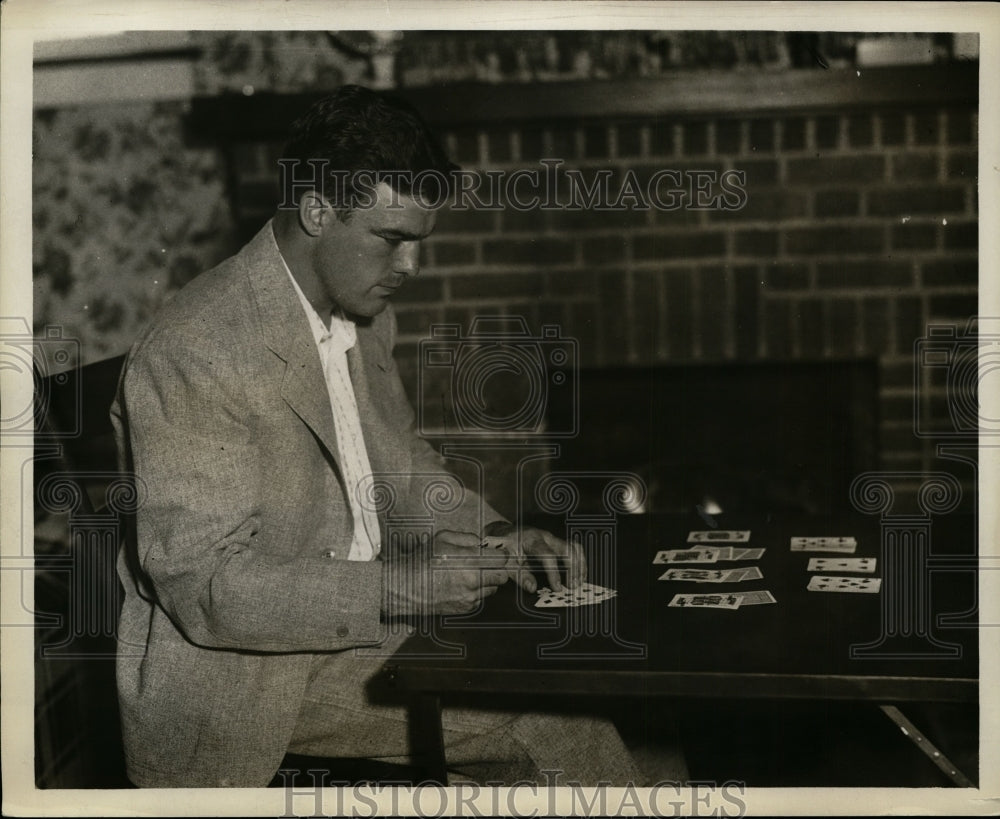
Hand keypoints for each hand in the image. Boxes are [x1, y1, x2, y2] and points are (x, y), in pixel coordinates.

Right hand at [382, 530, 510, 616]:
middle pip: (503, 576)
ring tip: (471, 575)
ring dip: (487, 581)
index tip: (497, 553)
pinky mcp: (466, 608)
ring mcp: (470, 597)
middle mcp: (473, 581)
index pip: (502, 559)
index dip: (501, 554)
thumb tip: (482, 544)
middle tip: (487, 564)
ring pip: (493, 589)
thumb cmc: (423, 560)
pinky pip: (481, 599)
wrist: (406, 586)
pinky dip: (476, 592)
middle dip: (497, 569)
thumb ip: (467, 538)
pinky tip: (461, 586)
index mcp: (469, 561)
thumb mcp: (442, 538)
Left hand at [483, 522, 585, 592]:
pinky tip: (579, 575)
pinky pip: (573, 550)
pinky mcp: (556, 543)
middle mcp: (545, 537)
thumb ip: (518, 576)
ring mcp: (553, 539)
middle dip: (574, 568)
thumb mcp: (506, 562)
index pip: (548, 556)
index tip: (557, 588)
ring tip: (580, 582)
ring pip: (574, 547)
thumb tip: (532, 588)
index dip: (554, 573)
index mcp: (531, 540)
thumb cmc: (505, 547)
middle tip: (574, 586)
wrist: (505, 532)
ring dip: (580, 565)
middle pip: (567, 549)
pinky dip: (579, 562)